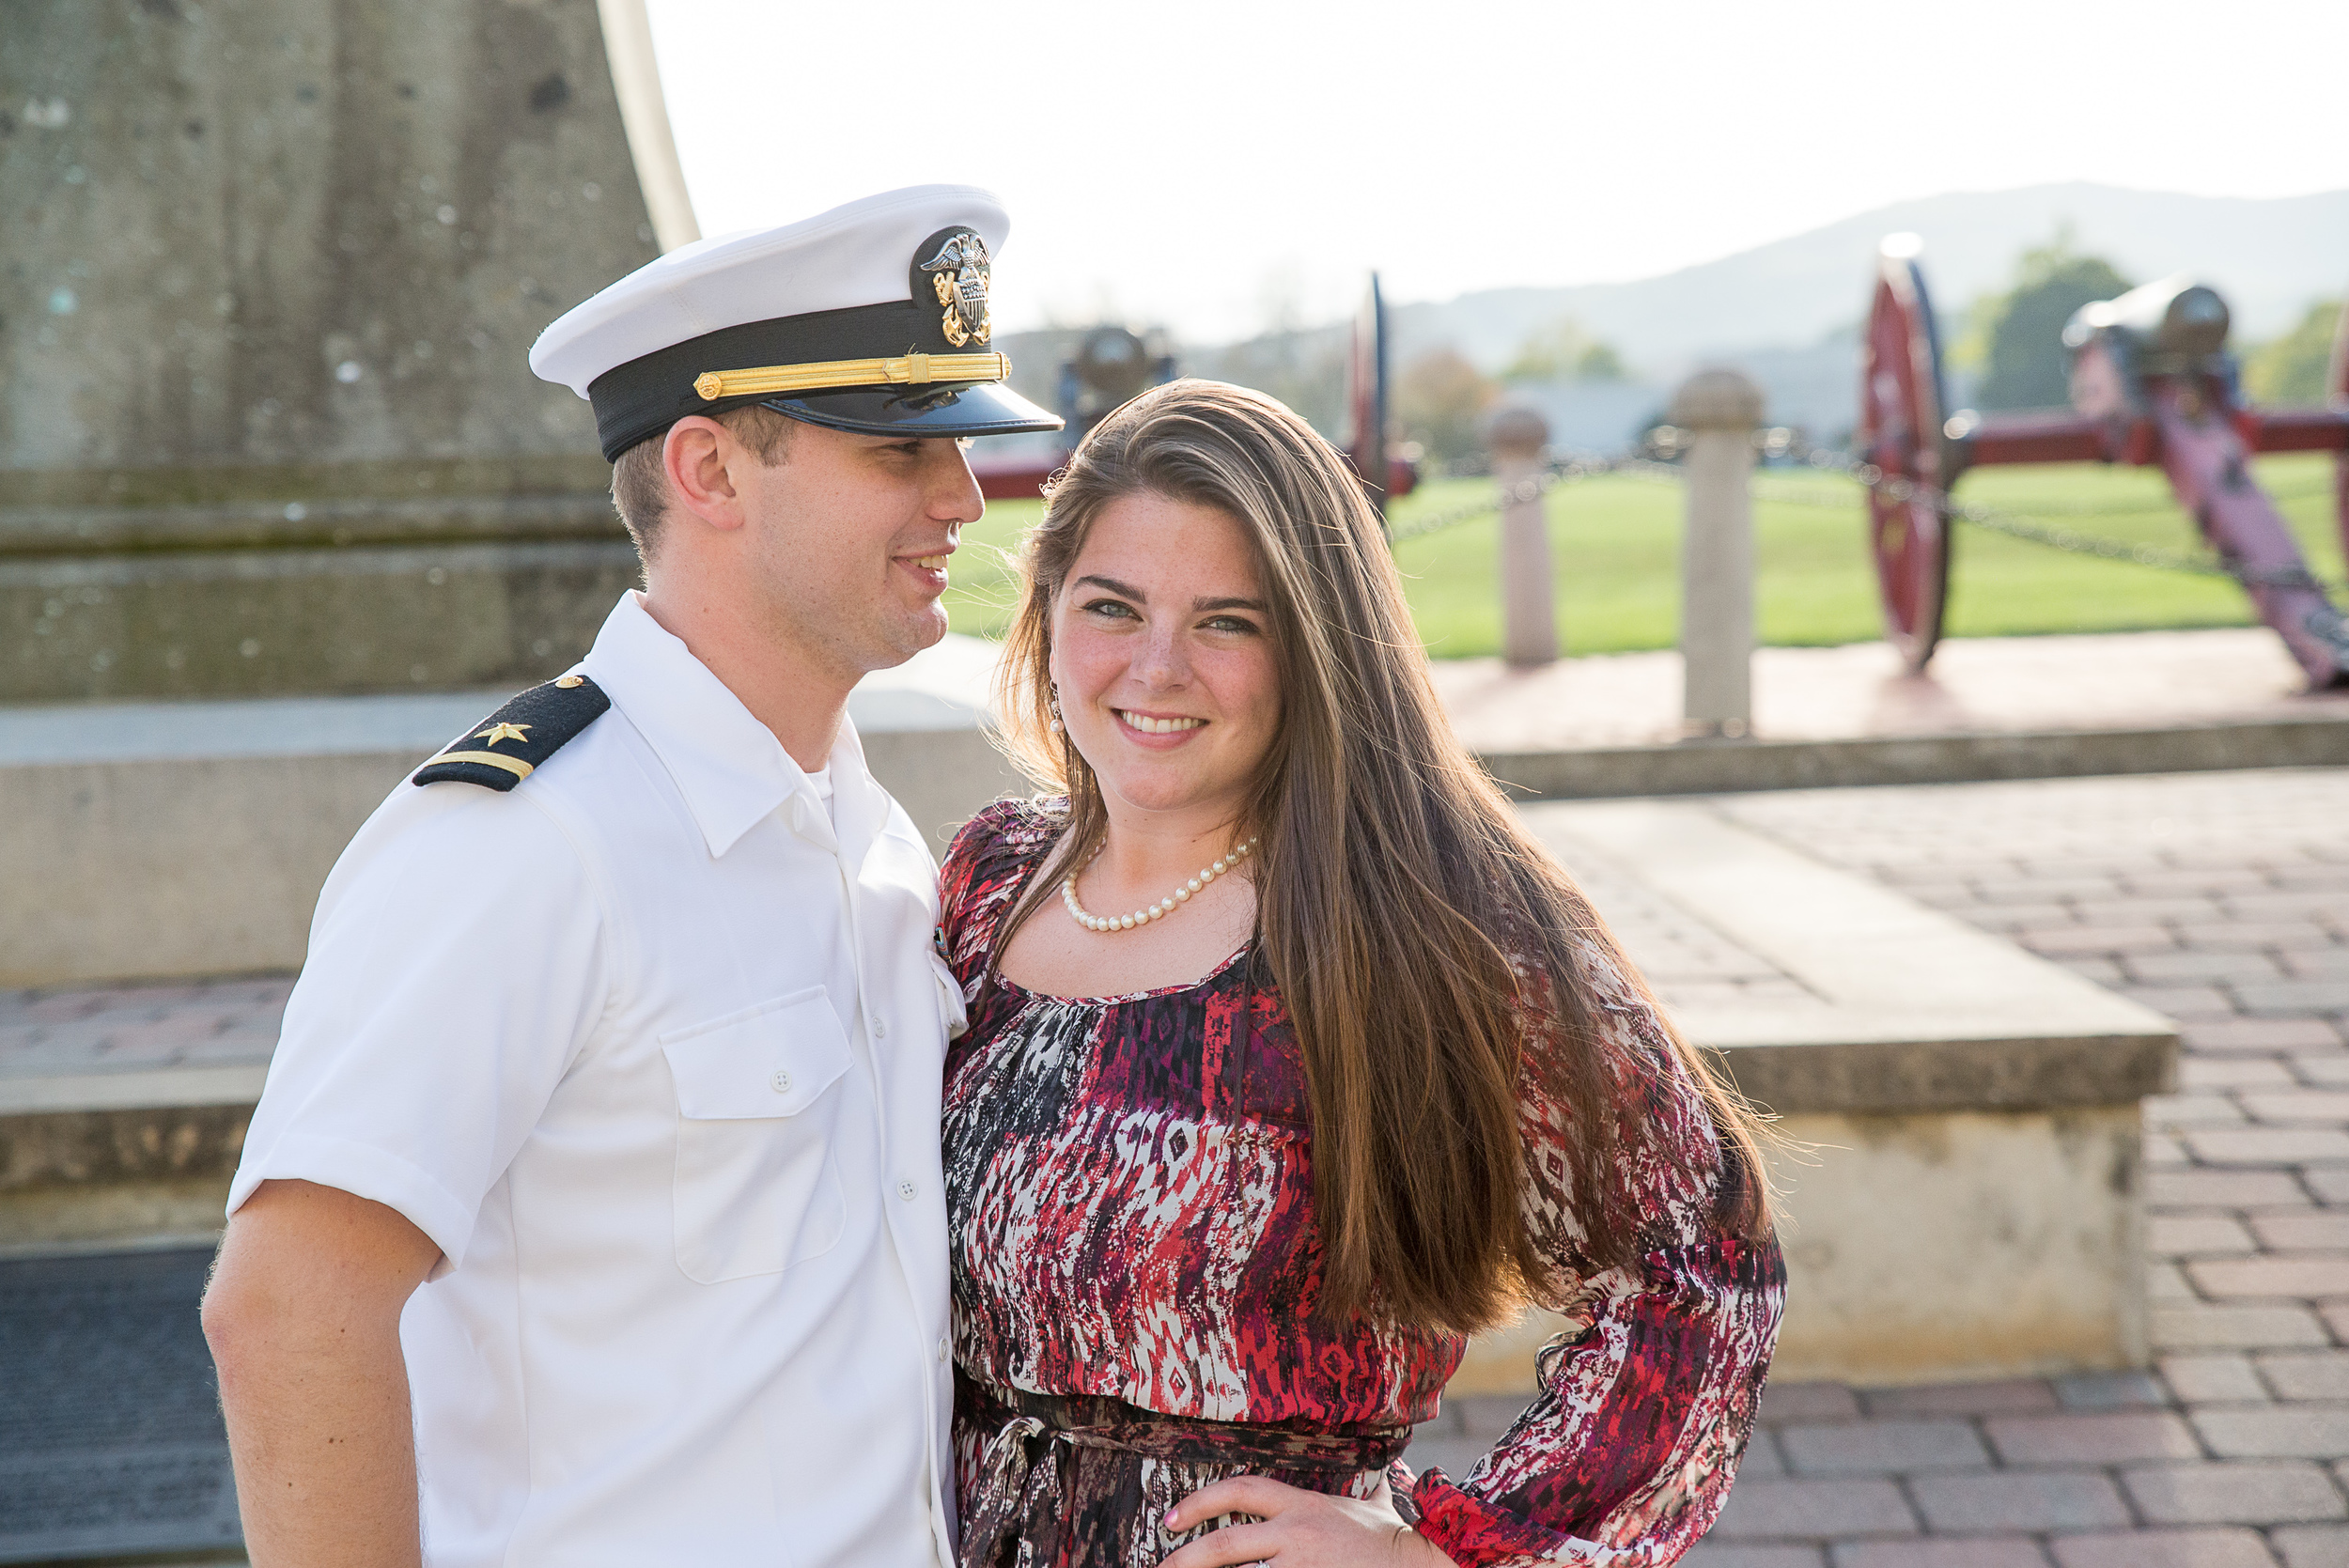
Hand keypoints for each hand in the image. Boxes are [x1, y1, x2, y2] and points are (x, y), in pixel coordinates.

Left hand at [1158, 1475, 1457, 1566]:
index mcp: (1303, 1504)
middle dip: (1185, 1559)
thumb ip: (1364, 1491)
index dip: (1201, 1501)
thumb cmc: (1393, 1540)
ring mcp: (1301, 1567)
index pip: (1241, 1489)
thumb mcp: (1371, 1506)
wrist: (1423, 1565)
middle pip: (1225, 1544)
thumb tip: (1381, 1474)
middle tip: (1161, 1567)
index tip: (1172, 1518)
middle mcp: (1296, 1533)